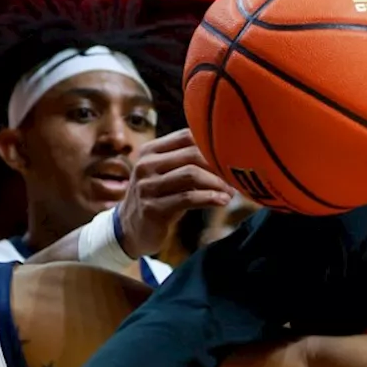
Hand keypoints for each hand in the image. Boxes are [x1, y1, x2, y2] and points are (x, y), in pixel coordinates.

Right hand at [117, 128, 233, 257]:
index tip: (232, 155)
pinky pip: (188, 198)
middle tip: (235, 176)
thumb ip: (186, 162)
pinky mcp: (153, 208)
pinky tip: (223, 201)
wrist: (131, 230)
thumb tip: (227, 154)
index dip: (212, 144)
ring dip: (217, 183)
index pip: (186, 136)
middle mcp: (146, 165)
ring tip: (231, 191)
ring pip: (191, 174)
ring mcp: (147, 186)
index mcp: (150, 151)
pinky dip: (210, 198)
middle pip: (192, 154)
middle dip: (218, 164)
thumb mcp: (166, 175)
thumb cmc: (158, 198)